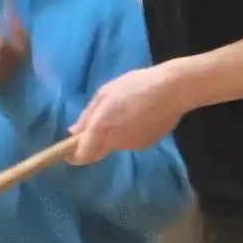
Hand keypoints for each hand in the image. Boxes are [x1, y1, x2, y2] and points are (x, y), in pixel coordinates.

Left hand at [69, 64, 186, 163]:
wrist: (173, 89)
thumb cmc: (136, 85)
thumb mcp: (106, 93)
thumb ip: (87, 115)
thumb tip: (73, 132)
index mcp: (102, 126)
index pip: (83, 153)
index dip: (74, 156)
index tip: (68, 154)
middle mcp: (116, 141)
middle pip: (97, 152)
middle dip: (92, 144)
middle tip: (99, 124)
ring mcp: (133, 145)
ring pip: (114, 145)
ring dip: (112, 135)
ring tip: (124, 113)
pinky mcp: (147, 145)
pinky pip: (129, 142)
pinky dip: (127, 133)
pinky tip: (138, 117)